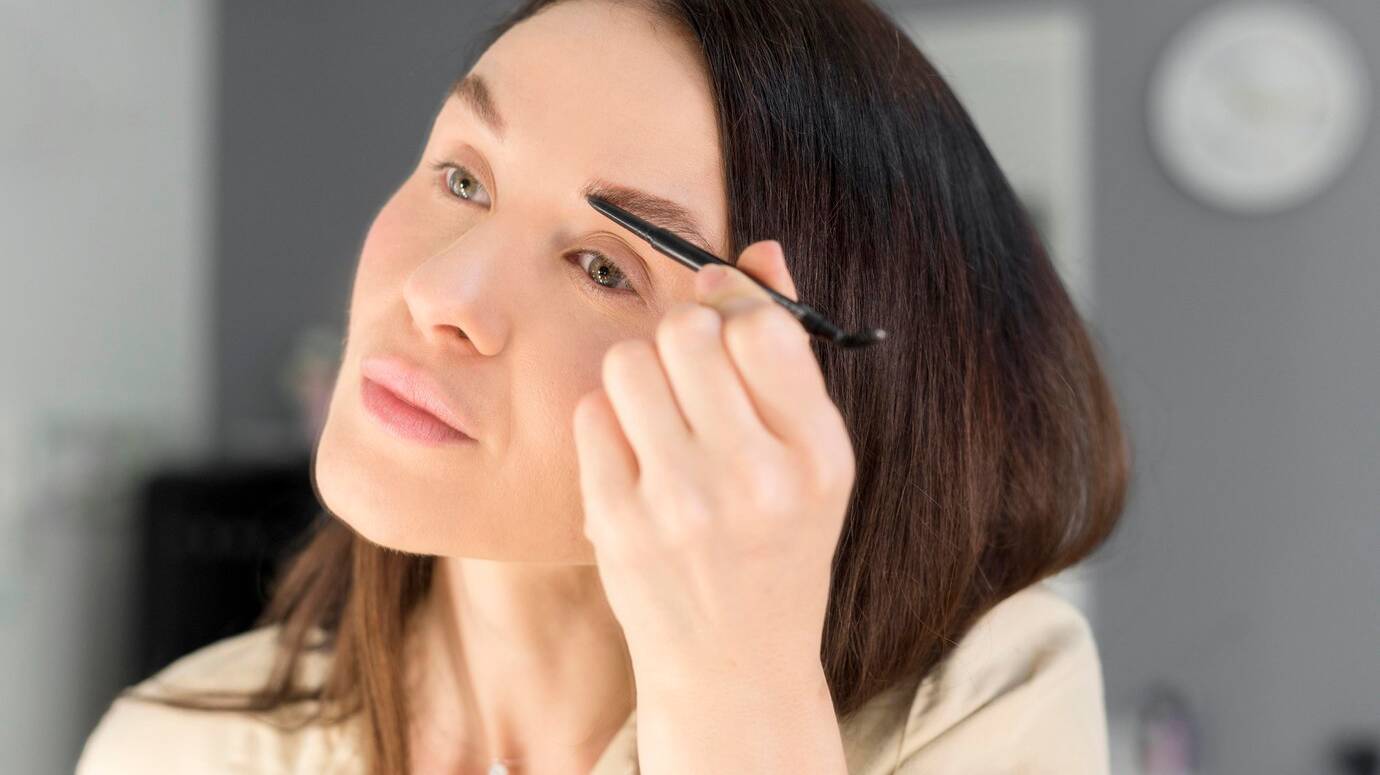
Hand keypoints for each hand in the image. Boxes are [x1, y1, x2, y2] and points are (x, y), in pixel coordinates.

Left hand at [572, 239, 856, 690]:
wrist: (733, 664)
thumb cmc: (778, 545)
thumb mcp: (813, 459)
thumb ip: (787, 354)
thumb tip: (756, 251)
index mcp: (816, 457)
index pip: (762, 326)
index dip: (736, 301)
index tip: (726, 315)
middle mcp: (752, 479)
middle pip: (688, 331)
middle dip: (686, 333)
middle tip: (694, 372)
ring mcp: (678, 504)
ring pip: (629, 361)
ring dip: (642, 371)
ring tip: (662, 413)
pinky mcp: (615, 522)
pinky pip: (591, 413)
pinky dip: (610, 420)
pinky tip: (637, 456)